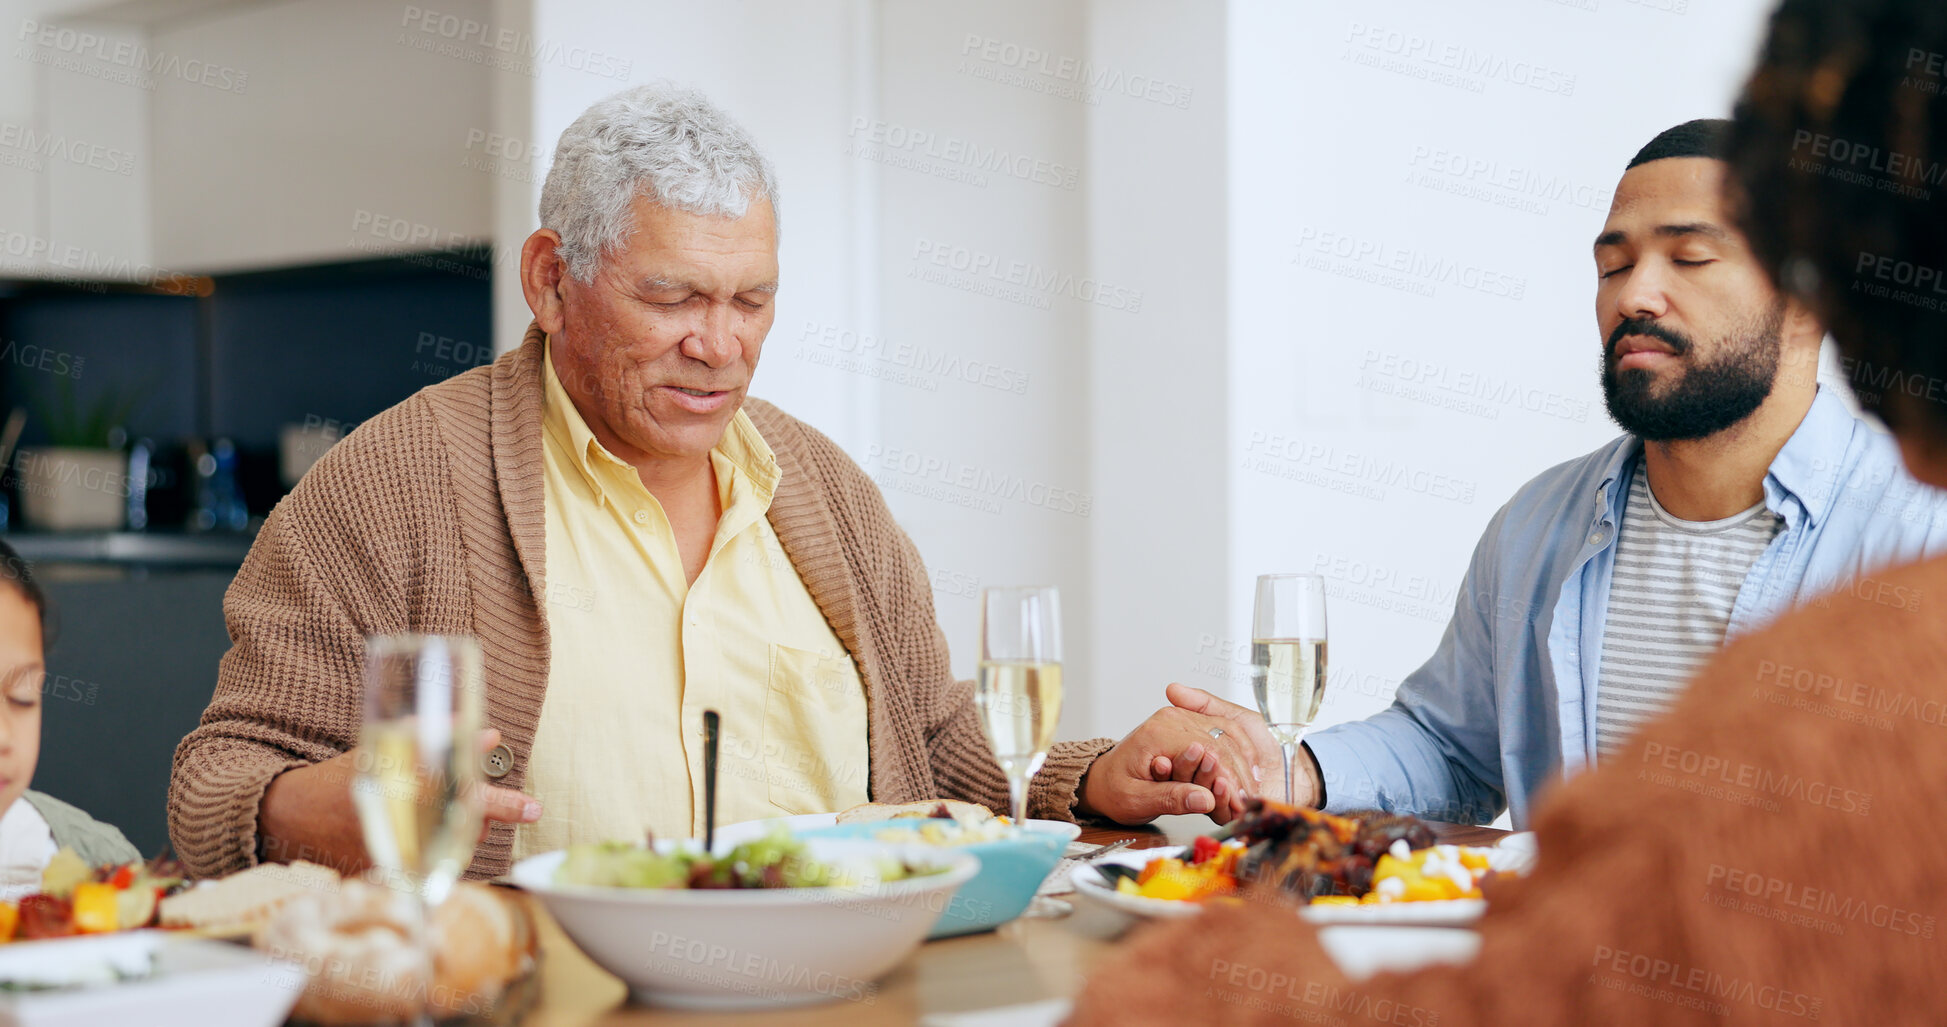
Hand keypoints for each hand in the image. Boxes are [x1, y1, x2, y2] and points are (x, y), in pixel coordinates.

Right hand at [258, 728, 541, 874]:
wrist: (292, 813)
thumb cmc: (347, 775)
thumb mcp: (388, 745)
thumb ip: (440, 736)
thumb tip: (490, 736)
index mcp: (408, 791)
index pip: (470, 799)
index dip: (505, 803)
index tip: (534, 808)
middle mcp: (406, 828)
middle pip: (468, 832)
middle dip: (483, 818)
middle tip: (488, 805)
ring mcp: (396, 857)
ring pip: (452, 852)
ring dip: (459, 833)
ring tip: (442, 814)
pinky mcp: (386, 876)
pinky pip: (427, 867)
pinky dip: (432, 850)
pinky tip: (422, 834)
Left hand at [1075, 684, 1274, 824]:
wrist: (1103, 778)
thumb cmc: (1114, 788)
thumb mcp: (1135, 800)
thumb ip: (1170, 798)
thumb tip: (1205, 800)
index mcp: (1158, 733)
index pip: (1207, 752)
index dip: (1227, 782)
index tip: (1238, 805)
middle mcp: (1173, 720)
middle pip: (1221, 744)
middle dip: (1237, 778)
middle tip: (1245, 806)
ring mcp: (1183, 720)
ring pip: (1227, 739)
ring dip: (1241, 769)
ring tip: (1246, 797)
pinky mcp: (1190, 727)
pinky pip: (1223, 737)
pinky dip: (1236, 759)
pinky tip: (1242, 780)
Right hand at [1165, 683, 1320, 808]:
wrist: (1296, 766)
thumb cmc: (1269, 743)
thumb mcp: (1234, 717)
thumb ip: (1204, 705)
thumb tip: (1173, 690)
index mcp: (1201, 757)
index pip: (1180, 756)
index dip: (1176, 750)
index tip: (1167, 743)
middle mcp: (1206, 778)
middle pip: (1186, 776)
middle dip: (1188, 765)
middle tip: (1195, 752)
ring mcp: (1218, 797)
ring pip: (1201, 793)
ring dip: (1206, 780)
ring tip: (1211, 766)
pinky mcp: (1231, 814)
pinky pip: (1220, 810)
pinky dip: (1222, 797)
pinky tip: (1224, 785)